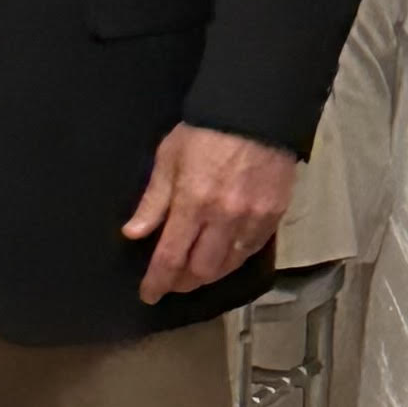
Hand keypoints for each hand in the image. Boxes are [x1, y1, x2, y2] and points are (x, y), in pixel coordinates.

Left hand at [122, 124, 297, 306]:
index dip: (158, 281)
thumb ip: (153, 200)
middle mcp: (223, 218)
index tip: (149, 294)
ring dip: (209, 274)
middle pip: (202, 270)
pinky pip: (251, 251)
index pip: (171, 257)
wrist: (256, 112)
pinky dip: (234, 259)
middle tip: (172, 280)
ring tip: (195, 272)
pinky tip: (224, 256)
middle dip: (183, 282)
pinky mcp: (274, 216)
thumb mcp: (168, 158)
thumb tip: (133, 233)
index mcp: (192, 202)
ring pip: (229, 266)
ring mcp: (252, 219)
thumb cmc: (205, 131)